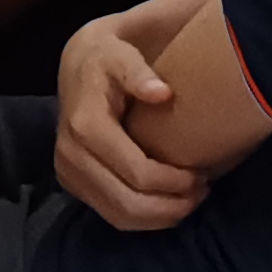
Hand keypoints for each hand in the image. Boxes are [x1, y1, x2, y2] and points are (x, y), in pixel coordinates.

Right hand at [53, 15, 202, 230]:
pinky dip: (142, 218)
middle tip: (202, 193)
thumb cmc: (108, 57)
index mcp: (85, 125)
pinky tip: (166, 204)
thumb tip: (162, 93)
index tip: (203, 174)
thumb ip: (138, 71)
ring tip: (189, 202)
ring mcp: (67, 172)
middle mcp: (70, 154)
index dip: (174, 182)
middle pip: (128, 203)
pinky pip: (110, 214)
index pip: (137, 172)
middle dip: (171, 206)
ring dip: (159, 217)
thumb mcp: (122, 53)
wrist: (76, 65)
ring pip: (118, 216)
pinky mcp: (71, 182)